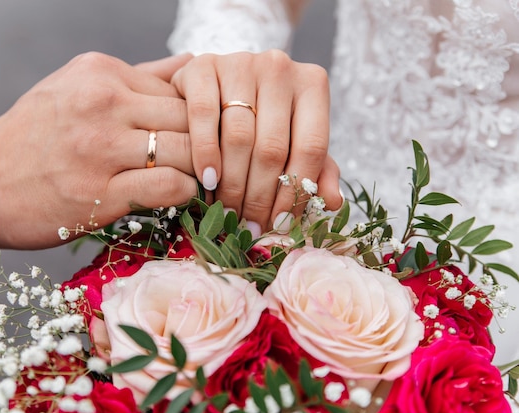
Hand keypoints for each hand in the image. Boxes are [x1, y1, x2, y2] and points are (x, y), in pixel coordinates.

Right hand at [0, 52, 198, 249]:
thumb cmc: (35, 136)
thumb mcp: (78, 87)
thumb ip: (140, 76)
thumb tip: (192, 62)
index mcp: (100, 72)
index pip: (178, 91)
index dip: (197, 119)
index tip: (199, 139)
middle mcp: (102, 103)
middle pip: (188, 118)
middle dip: (205, 143)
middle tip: (212, 162)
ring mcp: (100, 147)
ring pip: (185, 149)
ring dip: (199, 168)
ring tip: (200, 180)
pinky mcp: (99, 192)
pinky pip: (168, 185)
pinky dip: (185, 191)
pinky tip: (179, 194)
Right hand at [170, 50, 340, 236]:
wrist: (217, 83)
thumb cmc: (262, 118)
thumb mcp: (295, 140)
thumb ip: (317, 169)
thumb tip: (332, 202)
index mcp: (312, 85)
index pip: (312, 147)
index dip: (297, 192)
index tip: (282, 224)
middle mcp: (280, 67)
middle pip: (273, 147)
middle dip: (260, 197)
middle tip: (251, 226)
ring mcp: (240, 63)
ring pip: (239, 137)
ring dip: (233, 184)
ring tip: (229, 212)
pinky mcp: (203, 66)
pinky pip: (203, 117)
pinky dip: (205, 154)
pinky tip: (208, 181)